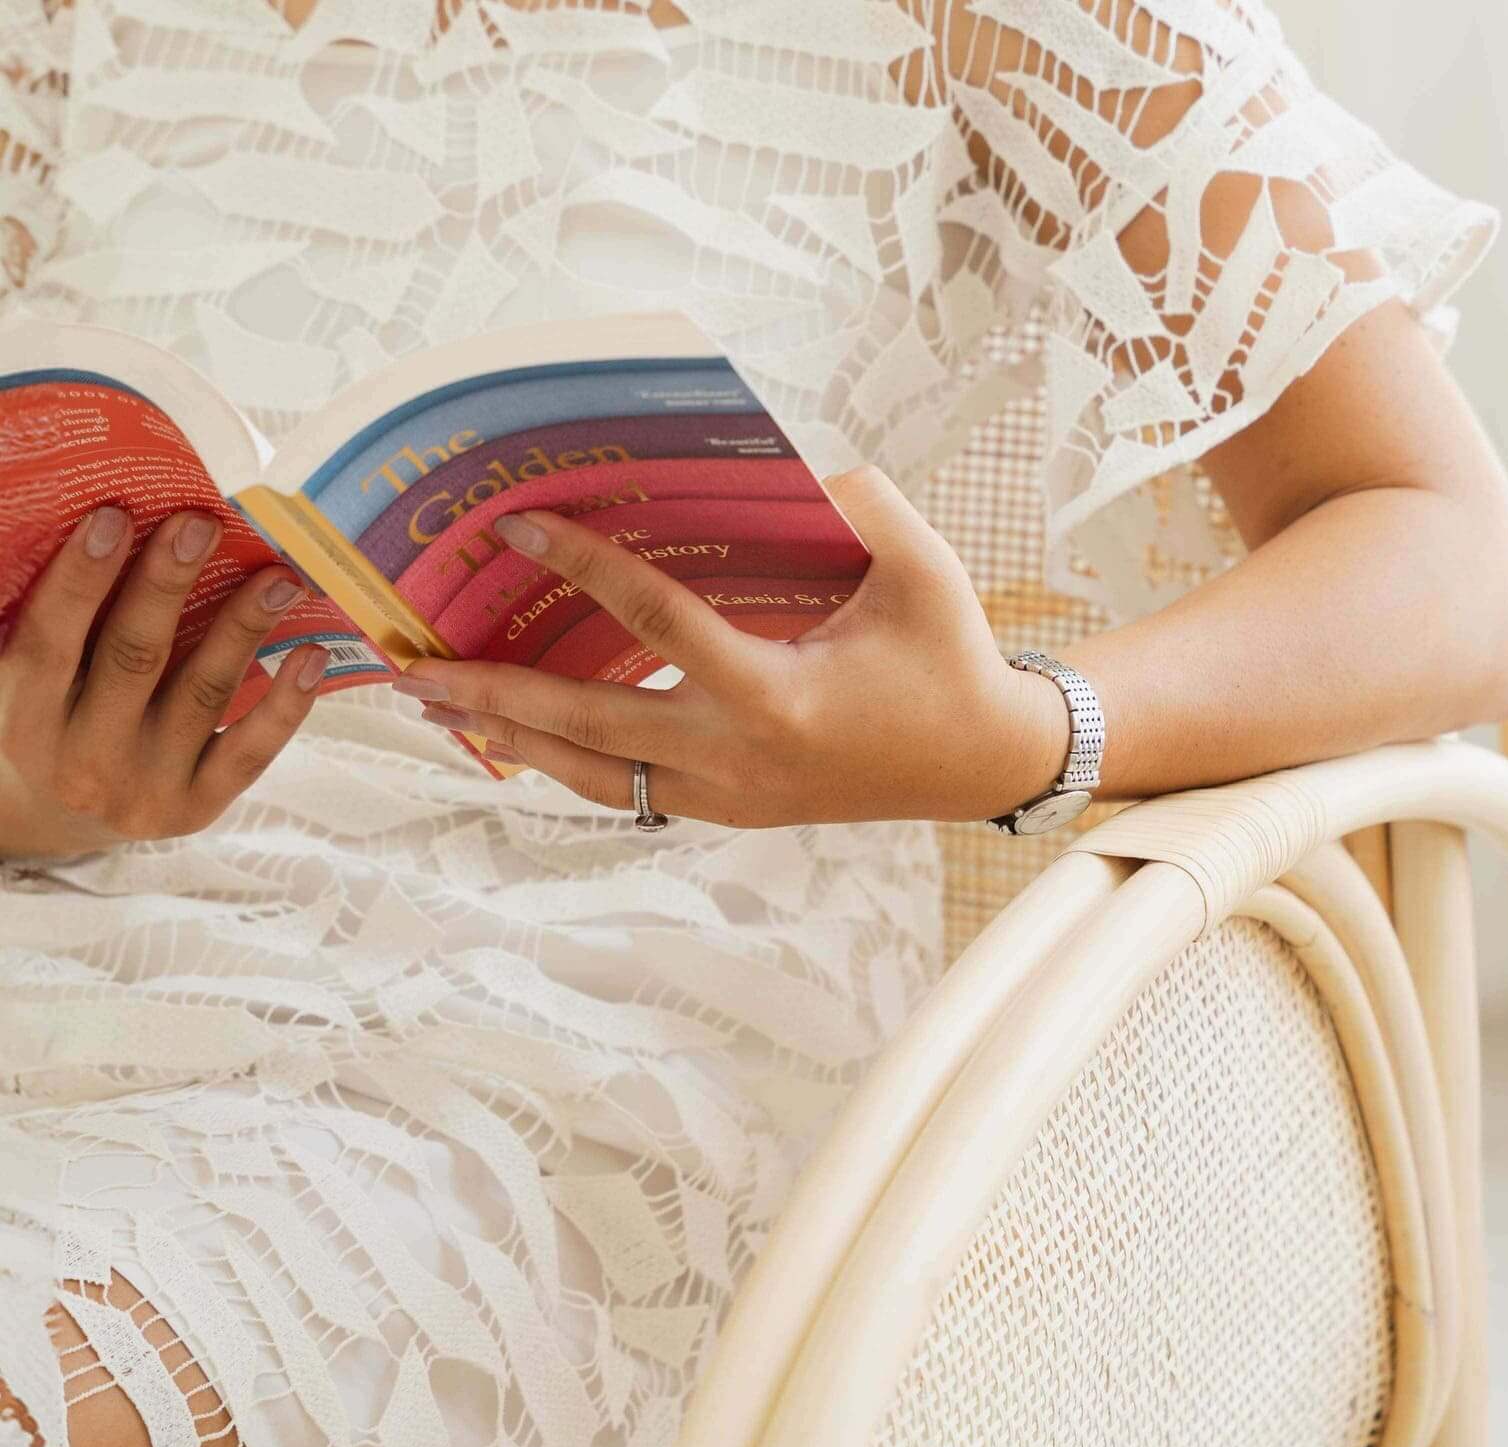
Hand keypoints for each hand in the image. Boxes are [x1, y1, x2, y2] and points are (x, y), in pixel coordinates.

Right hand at [0, 507, 324, 857]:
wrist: (66, 815)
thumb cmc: (52, 719)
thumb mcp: (28, 681)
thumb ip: (53, 622)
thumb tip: (103, 523)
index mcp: (26, 715)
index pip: (51, 639)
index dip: (82, 577)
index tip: (115, 515)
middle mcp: (84, 757)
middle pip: (134, 657)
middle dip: (168, 585)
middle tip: (202, 525)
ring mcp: (146, 787)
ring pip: (202, 694)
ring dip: (243, 627)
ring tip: (279, 578)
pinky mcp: (198, 807)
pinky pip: (251, 751)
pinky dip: (287, 703)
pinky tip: (311, 654)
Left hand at [393, 469, 1068, 828]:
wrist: (980, 762)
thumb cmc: (951, 660)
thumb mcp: (919, 566)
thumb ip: (856, 500)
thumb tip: (779, 460)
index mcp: (776, 695)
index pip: (655, 621)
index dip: (581, 564)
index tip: (516, 522)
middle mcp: (737, 756)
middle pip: (587, 726)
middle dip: (493, 693)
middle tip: (410, 663)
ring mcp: (729, 794)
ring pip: (594, 774)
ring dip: (512, 739)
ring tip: (435, 705)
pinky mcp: (730, 808)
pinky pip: (626, 788)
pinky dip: (564, 761)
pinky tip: (515, 735)